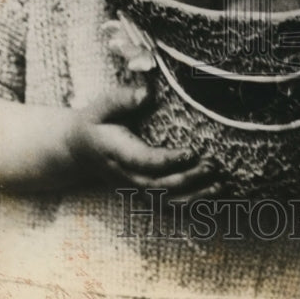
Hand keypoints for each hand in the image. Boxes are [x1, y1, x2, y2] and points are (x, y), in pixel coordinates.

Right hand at [66, 17, 218, 200]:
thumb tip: (147, 92)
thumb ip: (122, 99)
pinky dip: (192, 206)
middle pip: (160, 186)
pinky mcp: (145, 193)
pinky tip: (213, 196)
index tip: (191, 151)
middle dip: (188, 179)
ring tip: (220, 186)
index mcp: (117, 153)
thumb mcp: (101, 106)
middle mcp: (127, 176)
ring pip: (166, 202)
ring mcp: (136, 188)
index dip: (168, 160)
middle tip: (212, 165)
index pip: (144, 161)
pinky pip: (169, 206)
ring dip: (195, 197)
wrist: (79, 150)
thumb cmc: (96, 123)